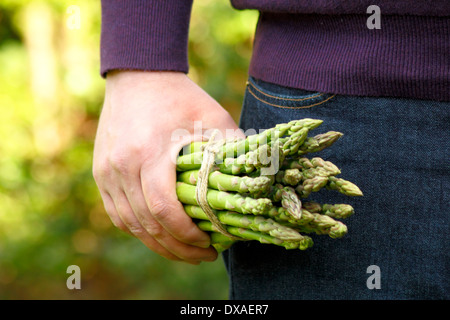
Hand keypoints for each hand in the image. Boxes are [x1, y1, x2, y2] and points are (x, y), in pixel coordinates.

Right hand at [93, 71, 242, 263]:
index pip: (164, 209)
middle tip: (202, 257)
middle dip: (176, 248)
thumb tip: (256, 184)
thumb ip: (234, 150)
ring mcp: (106, 171)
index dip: (186, 235)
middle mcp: (121, 166)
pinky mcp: (100, 172)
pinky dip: (138, 229)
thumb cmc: (181, 97)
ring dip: (156, 243)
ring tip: (182, 253)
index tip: (208, 246)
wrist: (138, 76)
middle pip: (146, 223)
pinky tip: (158, 235)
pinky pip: (117, 213)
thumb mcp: (214, 117)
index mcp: (149, 152)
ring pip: (129, 223)